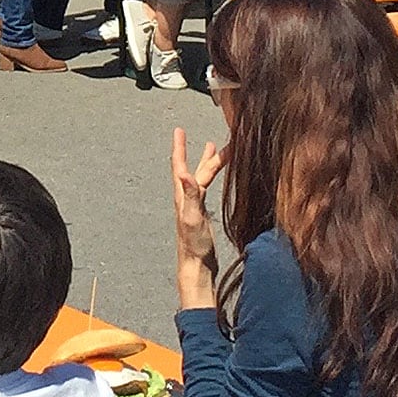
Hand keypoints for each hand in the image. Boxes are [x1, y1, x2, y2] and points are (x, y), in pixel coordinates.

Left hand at [171, 125, 223, 312]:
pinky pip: (207, 188)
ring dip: (209, 163)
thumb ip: (190, 196)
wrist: (196, 266)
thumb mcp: (192, 218)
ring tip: (216, 148)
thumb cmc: (193, 245)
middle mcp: (186, 198)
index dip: (179, 147)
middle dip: (206, 154)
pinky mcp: (202, 214)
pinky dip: (213, 178)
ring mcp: (194, 206)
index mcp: (183, 196)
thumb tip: (185, 173)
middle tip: (218, 140)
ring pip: (203, 177)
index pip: (180, 166)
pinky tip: (216, 179)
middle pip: (197, 169)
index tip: (178, 130)